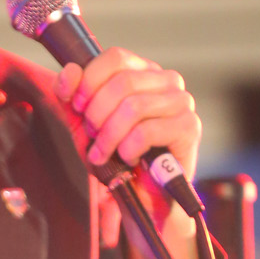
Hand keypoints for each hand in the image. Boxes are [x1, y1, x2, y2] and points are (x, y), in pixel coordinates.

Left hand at [54, 49, 201, 258]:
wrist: (143, 201)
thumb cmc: (117, 160)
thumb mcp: (87, 127)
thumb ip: (74, 97)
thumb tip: (69, 71)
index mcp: (143, 73)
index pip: (115, 57)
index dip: (89, 79)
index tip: (75, 106)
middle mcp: (167, 82)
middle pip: (122, 82)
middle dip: (97, 114)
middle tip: (92, 138)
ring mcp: (182, 104)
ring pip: (134, 106)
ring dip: (109, 136)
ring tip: (104, 154)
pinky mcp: (189, 128)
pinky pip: (148, 130)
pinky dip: (128, 148)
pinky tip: (128, 160)